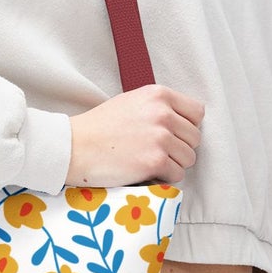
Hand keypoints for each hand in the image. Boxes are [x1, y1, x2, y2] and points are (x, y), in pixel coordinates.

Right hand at [65, 84, 204, 186]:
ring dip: (173, 164)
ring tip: (149, 161)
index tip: (173, 134)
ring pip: (189, 158)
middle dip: (180, 148)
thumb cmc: (99, 127)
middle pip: (195, 138)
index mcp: (158, 94)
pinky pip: (177, 174)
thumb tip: (183, 123)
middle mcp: (163, 113)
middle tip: (157, 152)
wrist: (74, 147)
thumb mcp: (131, 102)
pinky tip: (145, 172)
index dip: (187, 126)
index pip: (197, 112)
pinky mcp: (155, 161)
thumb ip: (158, 107)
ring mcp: (160, 137)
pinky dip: (164, 178)